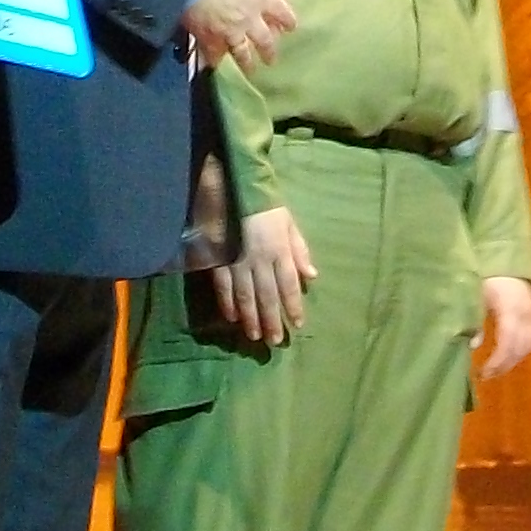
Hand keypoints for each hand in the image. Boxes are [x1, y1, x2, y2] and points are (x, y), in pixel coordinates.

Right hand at [187, 0, 297, 65]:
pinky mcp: (211, 38)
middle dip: (270, 50)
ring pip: (243, 52)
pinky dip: (213, 61)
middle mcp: (249, 18)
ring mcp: (231, 31)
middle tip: (272, 59)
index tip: (291, 27)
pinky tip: (214, 66)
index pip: (281, 10)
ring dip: (247, 62)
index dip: (287, 19)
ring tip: (250, 70)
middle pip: (265, 39)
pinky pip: (214, 54)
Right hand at [210, 206, 315, 346]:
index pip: (289, 284)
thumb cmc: (266, 207)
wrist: (233, 189)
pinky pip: (223, 286)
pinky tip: (231, 317)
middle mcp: (259, 260)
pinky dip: (227, 303)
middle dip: (272, 320)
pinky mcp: (218, 260)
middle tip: (275, 341)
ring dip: (251, 318)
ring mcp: (237, 261)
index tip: (298, 324)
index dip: (293, 306)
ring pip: (245, 296)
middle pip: (267, 296)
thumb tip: (312, 276)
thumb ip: (300, 250)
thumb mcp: (289, 224)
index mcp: (279, 250)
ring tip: (255, 335)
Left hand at [474, 277, 530, 380]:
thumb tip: (473, 346)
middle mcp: (525, 313)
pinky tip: (507, 358)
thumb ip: (474, 320)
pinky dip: (519, 352)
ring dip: (513, 361)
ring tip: (495, 370)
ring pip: (528, 345)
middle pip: (520, 346)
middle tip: (486, 376)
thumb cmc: (486, 278)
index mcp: (510, 307)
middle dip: (504, 365)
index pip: (508, 340)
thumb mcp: (475, 297)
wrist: (505, 259)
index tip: (483, 372)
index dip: (497, 360)